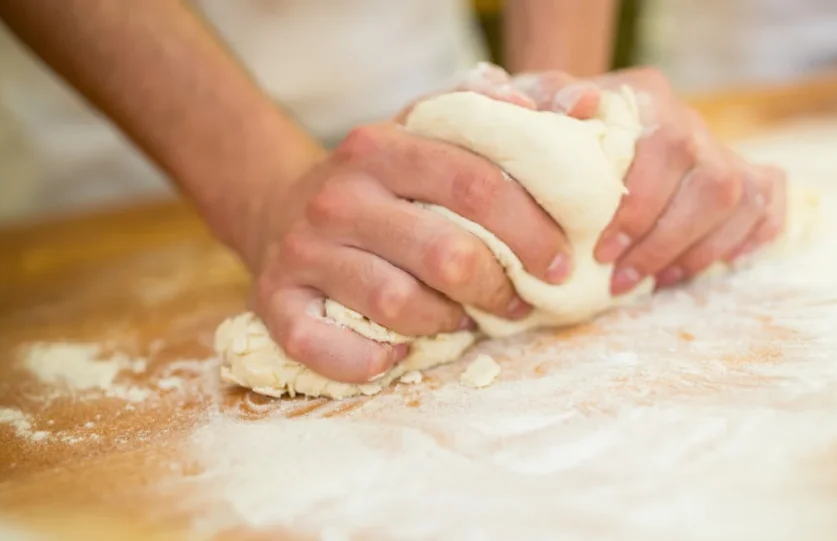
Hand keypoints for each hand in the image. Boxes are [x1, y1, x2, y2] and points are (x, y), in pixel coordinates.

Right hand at [244, 116, 575, 383]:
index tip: (562, 260)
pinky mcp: (274, 300)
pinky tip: (400, 352)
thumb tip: (543, 107)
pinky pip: (324, 346)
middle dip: (498, 287)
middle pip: (444, 254)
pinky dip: (369, 361)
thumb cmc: (379, 183)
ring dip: (446, 322)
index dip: (531, 228)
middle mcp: (338, 197)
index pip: (474, 183)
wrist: (279, 207)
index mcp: (381, 147)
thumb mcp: (421, 134)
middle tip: (521, 303)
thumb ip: (480, 116)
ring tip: (464, 319)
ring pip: (396, 303)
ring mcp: (303, 250)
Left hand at [507, 67, 787, 293]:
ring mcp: (720, 149)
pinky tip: (715, 264)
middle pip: (712, 181)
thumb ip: (549, 99)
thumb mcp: (541, 105)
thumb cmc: (556, 123)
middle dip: (667, 241)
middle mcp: (692, 121)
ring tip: (655, 281)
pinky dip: (752, 235)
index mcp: (650, 98)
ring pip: (741, 199)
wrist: (582, 120)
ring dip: (701, 250)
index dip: (642, 205)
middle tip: (622, 279)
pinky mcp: (740, 174)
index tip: (603, 251)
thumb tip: (581, 105)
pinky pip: (769, 199)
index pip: (667, 147)